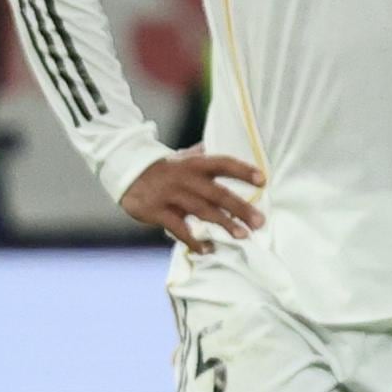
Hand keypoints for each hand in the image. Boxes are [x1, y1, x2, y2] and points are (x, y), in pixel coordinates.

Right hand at [119, 146, 264, 253]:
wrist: (128, 174)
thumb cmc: (165, 168)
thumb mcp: (185, 157)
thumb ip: (207, 155)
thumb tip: (233, 142)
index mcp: (195, 164)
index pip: (223, 164)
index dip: (243, 171)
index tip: (263, 180)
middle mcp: (186, 178)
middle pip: (217, 193)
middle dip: (240, 207)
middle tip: (260, 221)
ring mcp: (171, 195)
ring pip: (202, 211)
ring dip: (224, 224)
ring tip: (243, 235)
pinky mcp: (157, 212)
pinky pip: (179, 228)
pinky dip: (194, 240)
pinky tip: (208, 250)